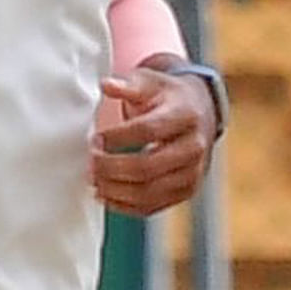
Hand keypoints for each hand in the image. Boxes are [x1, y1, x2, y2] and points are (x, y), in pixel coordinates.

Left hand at [91, 61, 220, 215]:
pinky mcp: (186, 191)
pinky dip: (125, 206)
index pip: (148, 131)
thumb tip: (107, 85)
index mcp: (186, 115)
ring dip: (115, 190)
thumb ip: (128, 84)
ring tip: (94, 181)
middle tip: (90, 163)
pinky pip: (153, 206)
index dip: (118, 138)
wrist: (199, 112)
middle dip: (112, 168)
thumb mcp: (150, 82)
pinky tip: (106, 194)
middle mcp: (194, 146)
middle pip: (148, 167)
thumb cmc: (168, 97)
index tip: (95, 139)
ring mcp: (193, 172)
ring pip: (149, 192)